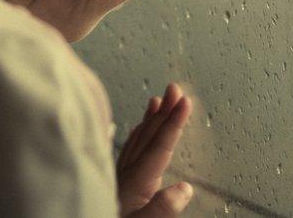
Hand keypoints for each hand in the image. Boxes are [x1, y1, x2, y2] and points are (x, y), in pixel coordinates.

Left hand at [117, 83, 193, 216]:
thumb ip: (160, 211)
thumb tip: (184, 189)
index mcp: (133, 187)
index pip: (158, 149)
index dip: (173, 123)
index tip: (186, 99)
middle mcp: (121, 180)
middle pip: (145, 140)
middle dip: (163, 113)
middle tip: (176, 88)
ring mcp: (113, 182)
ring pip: (131, 144)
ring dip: (146, 122)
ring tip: (156, 101)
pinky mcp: (106, 188)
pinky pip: (118, 156)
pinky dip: (123, 140)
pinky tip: (120, 130)